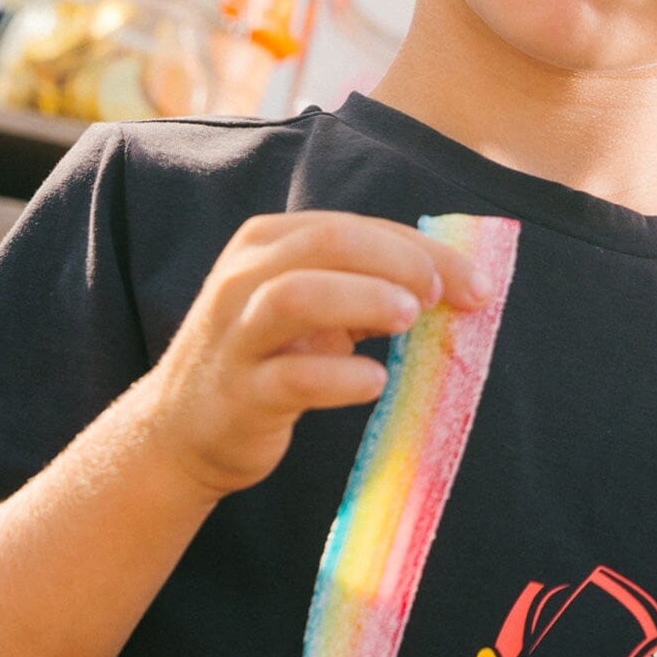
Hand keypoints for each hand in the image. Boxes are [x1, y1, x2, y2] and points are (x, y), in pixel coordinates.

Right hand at [137, 209, 496, 499]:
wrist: (182, 430)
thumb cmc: (266, 357)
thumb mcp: (310, 308)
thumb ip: (366, 286)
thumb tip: (452, 284)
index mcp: (266, 243)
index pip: (352, 226)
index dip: (421, 249)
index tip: (474, 283)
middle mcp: (244, 277)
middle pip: (327, 241)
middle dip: (398, 262)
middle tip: (440, 297)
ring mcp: (236, 334)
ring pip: (297, 294)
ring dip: (364, 299)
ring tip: (409, 321)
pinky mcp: (240, 394)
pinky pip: (292, 377)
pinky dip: (341, 376)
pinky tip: (375, 382)